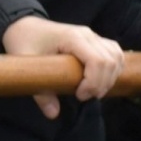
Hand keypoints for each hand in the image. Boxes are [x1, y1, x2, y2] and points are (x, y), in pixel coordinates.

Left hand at [2, 15, 124, 118]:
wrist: (24, 26)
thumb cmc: (24, 42)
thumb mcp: (26, 67)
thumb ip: (40, 93)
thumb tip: (53, 114)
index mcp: (72, 38)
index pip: (97, 61)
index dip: (93, 82)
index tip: (79, 95)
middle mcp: (87, 34)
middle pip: (110, 61)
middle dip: (102, 84)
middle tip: (84, 96)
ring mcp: (93, 36)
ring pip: (116, 56)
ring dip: (110, 78)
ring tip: (93, 90)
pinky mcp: (94, 40)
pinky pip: (114, 52)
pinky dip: (113, 68)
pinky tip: (101, 80)